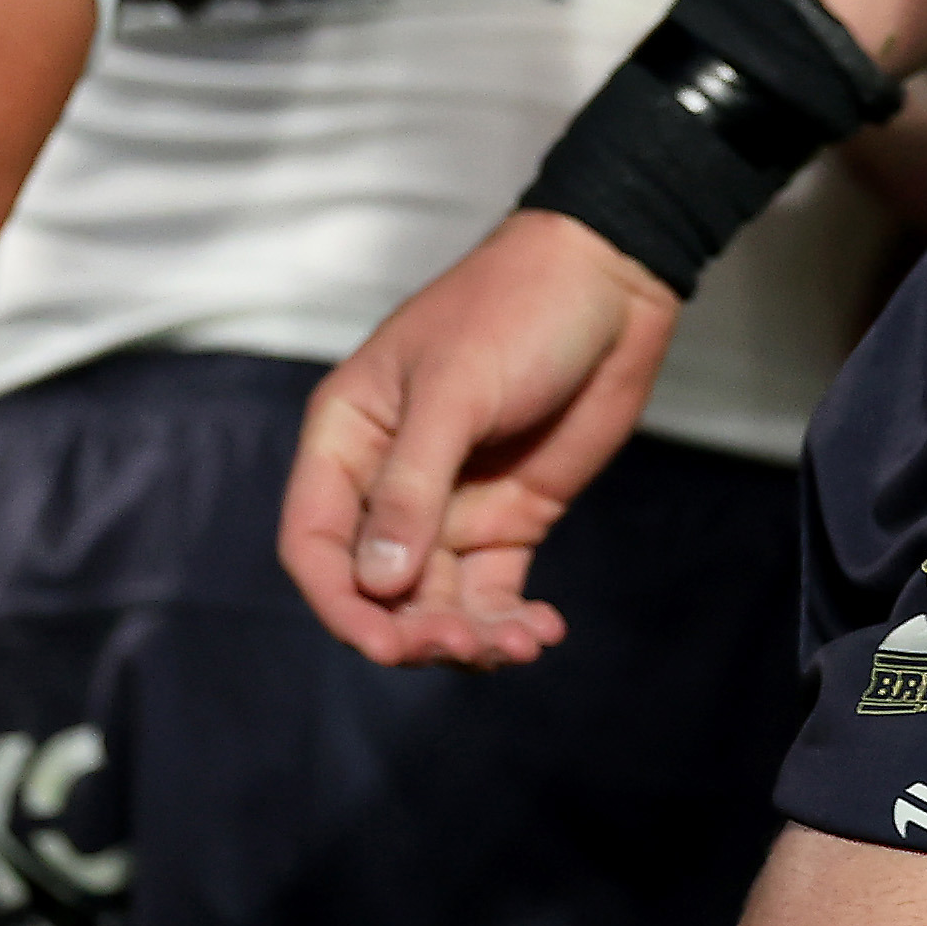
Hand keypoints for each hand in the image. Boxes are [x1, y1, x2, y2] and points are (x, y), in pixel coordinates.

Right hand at [278, 210, 683, 666]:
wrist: (611, 281)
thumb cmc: (516, 309)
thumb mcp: (457, 388)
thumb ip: (413, 484)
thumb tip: (377, 584)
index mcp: (348, 438)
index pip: (314, 542)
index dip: (339, 602)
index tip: (383, 644)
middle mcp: (387, 482)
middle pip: (375, 588)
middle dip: (411, 630)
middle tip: (464, 643)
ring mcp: (449, 505)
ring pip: (433, 602)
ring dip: (466, 637)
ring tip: (518, 644)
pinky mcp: (508, 519)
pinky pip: (492, 593)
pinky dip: (509, 623)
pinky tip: (542, 632)